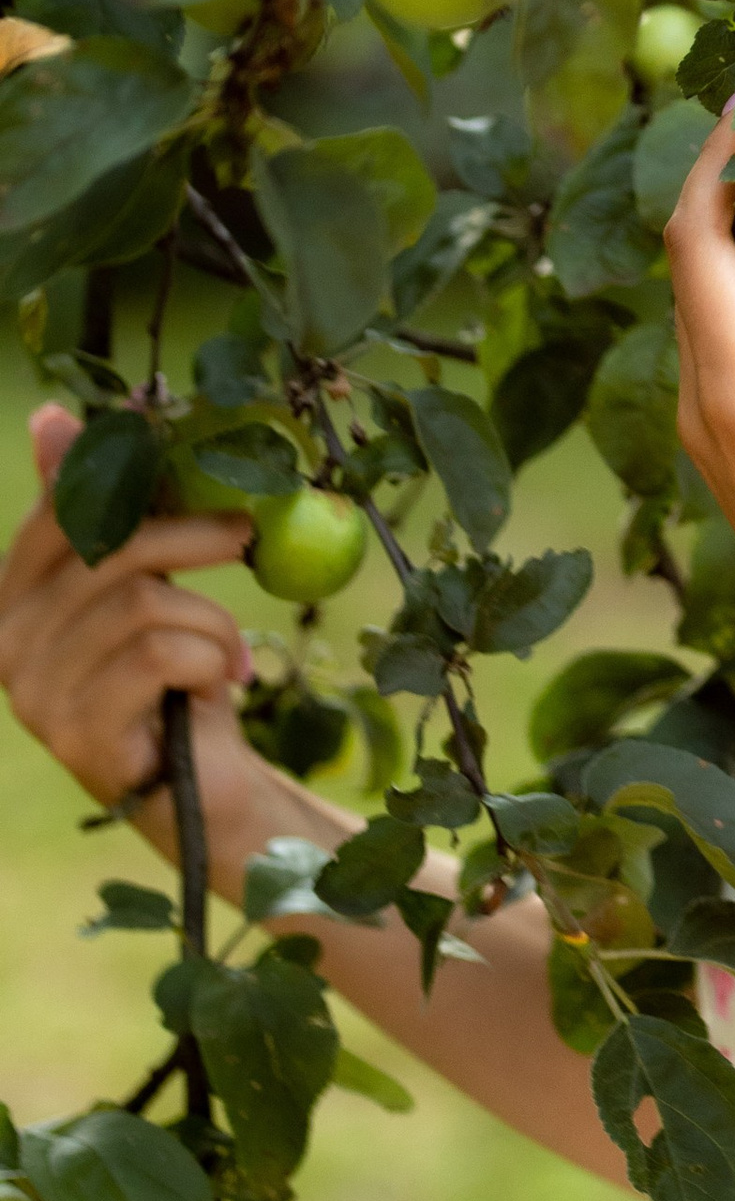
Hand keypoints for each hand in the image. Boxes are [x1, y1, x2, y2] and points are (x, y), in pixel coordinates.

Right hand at [0, 405, 258, 819]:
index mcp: (13, 599)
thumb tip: (51, 415)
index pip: (57, 515)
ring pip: (144, 603)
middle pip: (108, 550)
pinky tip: (220, 683)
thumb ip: (105, 512)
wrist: (202, 785)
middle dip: (192, 535)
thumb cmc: (174, 672)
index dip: (112, 474)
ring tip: (230, 649)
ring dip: (212, 620)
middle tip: (245, 534)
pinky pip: (160, 655)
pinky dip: (211, 659)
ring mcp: (34, 693)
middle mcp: (6, 643)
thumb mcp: (146, 581)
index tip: (162, 435)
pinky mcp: (75, 733)